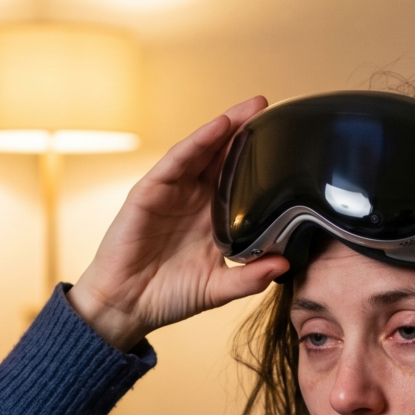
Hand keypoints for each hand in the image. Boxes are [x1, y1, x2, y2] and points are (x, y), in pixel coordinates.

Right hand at [68, 97, 291, 350]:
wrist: (126, 307)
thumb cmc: (168, 296)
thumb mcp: (217, 288)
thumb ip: (249, 277)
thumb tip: (286, 265)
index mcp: (213, 217)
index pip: (239, 179)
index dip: (260, 159)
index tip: (288, 142)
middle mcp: (193, 199)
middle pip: (222, 156)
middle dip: (245, 130)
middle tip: (270, 107)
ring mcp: (171, 192)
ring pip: (201, 151)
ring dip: (225, 127)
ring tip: (250, 109)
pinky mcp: (149, 192)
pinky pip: (175, 162)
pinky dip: (196, 142)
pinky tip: (217, 127)